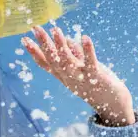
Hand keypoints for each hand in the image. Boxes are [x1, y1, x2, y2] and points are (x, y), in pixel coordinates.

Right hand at [22, 26, 136, 125]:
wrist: (113, 108)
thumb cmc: (97, 86)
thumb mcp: (82, 71)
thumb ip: (74, 56)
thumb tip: (67, 39)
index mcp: (64, 76)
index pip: (46, 64)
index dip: (34, 52)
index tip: (24, 39)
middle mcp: (69, 78)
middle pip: (54, 60)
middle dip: (44, 43)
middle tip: (35, 28)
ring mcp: (82, 78)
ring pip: (67, 61)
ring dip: (61, 45)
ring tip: (55, 29)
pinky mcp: (96, 77)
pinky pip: (91, 63)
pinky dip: (87, 50)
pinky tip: (85, 37)